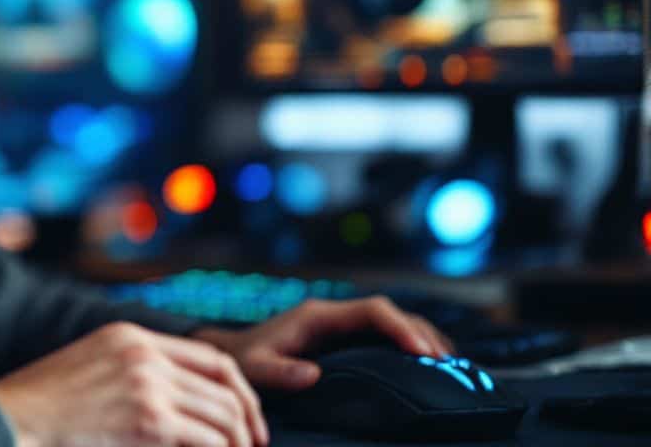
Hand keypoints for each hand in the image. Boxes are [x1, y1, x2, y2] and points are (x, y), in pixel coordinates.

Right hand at [0, 321, 268, 446]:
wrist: (11, 420)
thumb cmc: (40, 406)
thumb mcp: (87, 366)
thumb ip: (129, 370)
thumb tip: (169, 403)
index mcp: (131, 336)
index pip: (208, 354)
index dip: (236, 387)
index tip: (245, 414)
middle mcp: (144, 354)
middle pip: (224, 382)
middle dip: (247, 418)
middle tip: (254, 444)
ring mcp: (148, 385)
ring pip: (223, 414)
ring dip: (238, 442)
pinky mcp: (149, 421)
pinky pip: (207, 440)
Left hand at [195, 296, 453, 391]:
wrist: (235, 354)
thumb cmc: (245, 360)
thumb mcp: (256, 367)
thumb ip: (279, 371)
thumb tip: (312, 374)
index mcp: (319, 316)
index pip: (372, 310)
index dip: (401, 327)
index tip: (422, 351)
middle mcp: (335, 315)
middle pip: (391, 313)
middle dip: (421, 333)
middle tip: (447, 364)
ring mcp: (342, 326)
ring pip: (393, 322)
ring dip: (422, 338)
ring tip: (449, 366)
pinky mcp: (346, 340)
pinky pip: (386, 337)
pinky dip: (410, 346)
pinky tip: (428, 367)